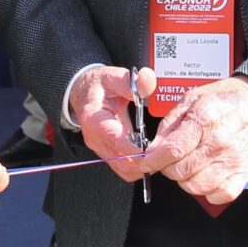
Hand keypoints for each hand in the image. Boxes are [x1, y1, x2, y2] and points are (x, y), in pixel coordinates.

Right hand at [64, 64, 157, 181]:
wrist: (85, 94)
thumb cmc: (99, 86)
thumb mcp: (114, 77)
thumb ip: (131, 81)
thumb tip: (148, 79)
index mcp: (94, 118)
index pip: (114, 138)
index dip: (133, 146)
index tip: (151, 148)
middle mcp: (95, 138)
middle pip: (120, 161)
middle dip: (143, 160)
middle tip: (163, 152)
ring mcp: (100, 149)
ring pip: (123, 169)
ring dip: (142, 166)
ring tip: (159, 154)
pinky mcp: (107, 155)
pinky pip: (124, 169)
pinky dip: (139, 167)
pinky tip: (150, 154)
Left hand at [143, 75, 247, 206]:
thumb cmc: (226, 99)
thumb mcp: (192, 99)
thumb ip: (169, 124)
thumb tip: (153, 148)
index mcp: (204, 119)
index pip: (171, 150)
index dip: (153, 160)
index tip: (146, 162)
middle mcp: (219, 142)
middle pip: (181, 171)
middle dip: (167, 168)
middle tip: (170, 160)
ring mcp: (233, 159)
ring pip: (197, 186)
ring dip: (186, 181)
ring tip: (188, 167)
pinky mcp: (244, 172)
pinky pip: (221, 195)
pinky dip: (209, 192)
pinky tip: (206, 178)